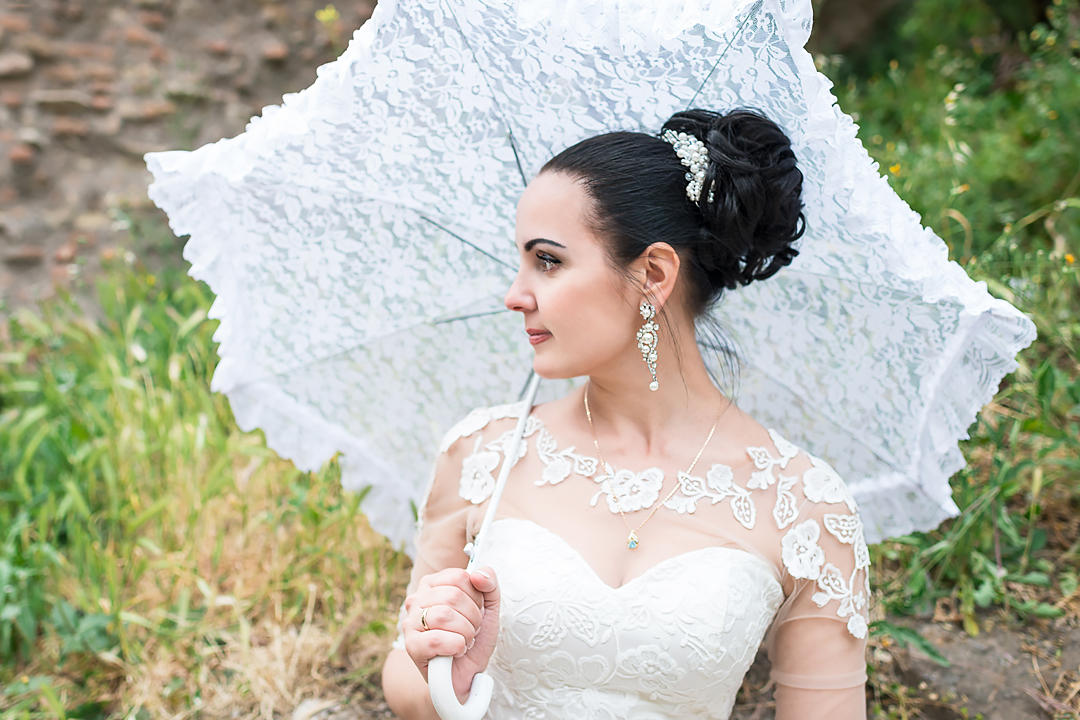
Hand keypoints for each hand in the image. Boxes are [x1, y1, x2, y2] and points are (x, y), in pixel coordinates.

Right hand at [402, 566, 499, 701]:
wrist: (466, 674)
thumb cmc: (473, 637)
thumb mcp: (489, 607)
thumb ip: (489, 583)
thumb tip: (478, 574)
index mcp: (432, 584)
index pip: (460, 577)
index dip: (476, 597)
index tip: (475, 611)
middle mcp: (417, 599)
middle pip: (453, 596)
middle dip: (473, 617)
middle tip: (472, 631)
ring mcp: (410, 622)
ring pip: (444, 615)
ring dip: (466, 633)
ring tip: (465, 641)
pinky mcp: (411, 646)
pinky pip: (437, 639)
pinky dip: (456, 646)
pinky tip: (457, 651)